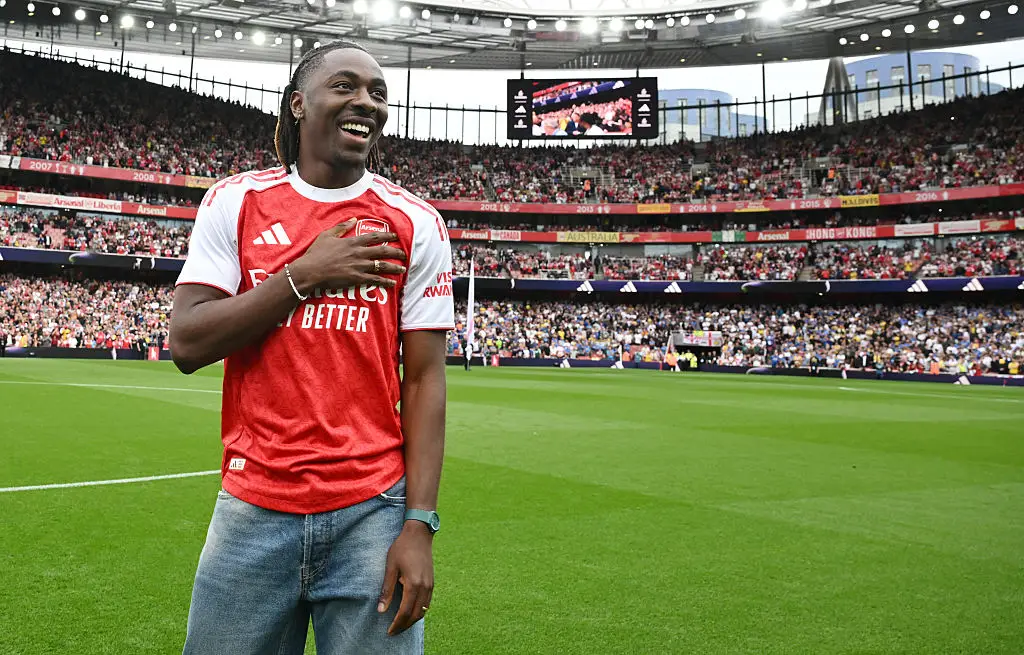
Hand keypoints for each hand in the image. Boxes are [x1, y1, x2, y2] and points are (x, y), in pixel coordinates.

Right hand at [290, 219, 406, 293]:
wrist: (310, 271)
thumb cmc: (316, 253)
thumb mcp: (327, 235)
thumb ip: (342, 227)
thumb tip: (354, 219)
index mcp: (352, 242)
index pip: (374, 237)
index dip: (387, 236)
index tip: (396, 237)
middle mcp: (359, 253)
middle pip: (383, 251)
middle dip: (396, 252)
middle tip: (404, 254)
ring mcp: (359, 266)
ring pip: (382, 266)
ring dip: (394, 267)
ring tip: (403, 268)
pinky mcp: (357, 279)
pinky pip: (375, 280)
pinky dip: (385, 282)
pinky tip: (392, 283)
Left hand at [377, 521, 433, 635]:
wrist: (419, 534)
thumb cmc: (402, 548)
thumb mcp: (390, 567)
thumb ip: (387, 590)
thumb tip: (380, 610)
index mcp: (413, 584)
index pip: (404, 612)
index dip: (396, 624)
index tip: (389, 631)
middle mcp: (424, 587)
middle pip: (415, 614)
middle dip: (404, 626)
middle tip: (393, 632)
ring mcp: (430, 585)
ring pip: (423, 610)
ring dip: (412, 620)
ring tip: (401, 625)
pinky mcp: (432, 582)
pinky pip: (427, 603)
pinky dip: (419, 611)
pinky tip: (410, 612)